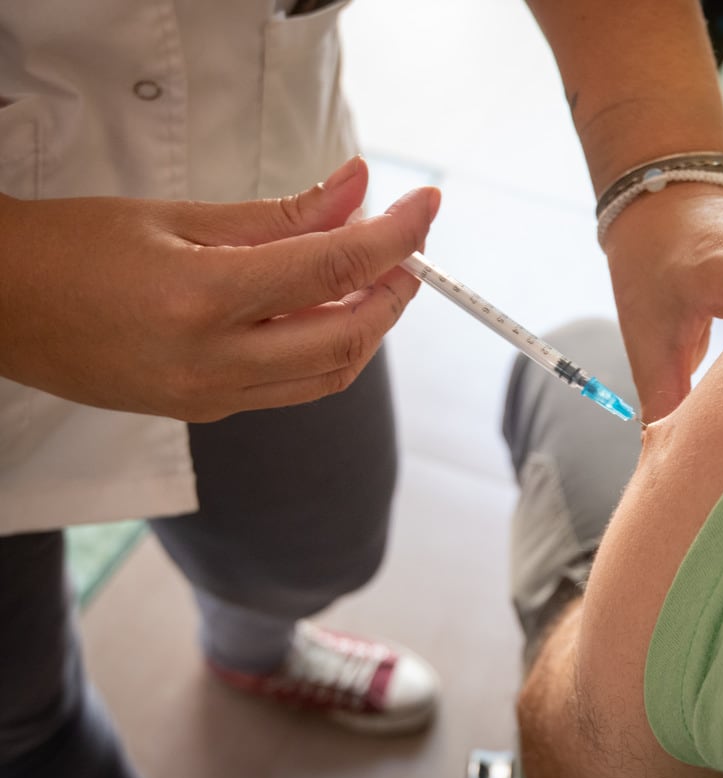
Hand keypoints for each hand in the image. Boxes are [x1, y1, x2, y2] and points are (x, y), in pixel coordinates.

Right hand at [0, 156, 439, 421]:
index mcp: (202, 299)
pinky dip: (323, 350)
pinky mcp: (203, 414)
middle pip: (347, 338)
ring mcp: (208, 398)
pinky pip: (290, 390)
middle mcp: (212, 362)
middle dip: (393, 292)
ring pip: (327, 376)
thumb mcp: (178, 215)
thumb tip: (356, 189)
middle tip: (404, 248)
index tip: (424, 209)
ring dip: (366, 327)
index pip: (333, 271)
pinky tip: (319, 312)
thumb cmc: (70, 250)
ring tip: (370, 278)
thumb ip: (280, 214)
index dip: (395, 238)